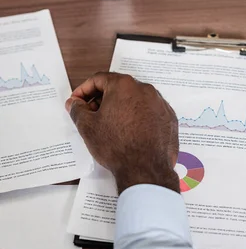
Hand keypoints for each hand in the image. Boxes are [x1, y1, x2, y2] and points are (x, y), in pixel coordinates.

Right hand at [66, 72, 179, 193]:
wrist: (145, 169)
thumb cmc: (117, 146)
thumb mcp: (88, 126)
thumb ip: (77, 109)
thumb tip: (74, 103)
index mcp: (124, 85)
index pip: (99, 79)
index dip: (84, 90)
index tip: (77, 102)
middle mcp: (145, 90)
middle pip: (118, 88)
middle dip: (102, 99)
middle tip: (91, 115)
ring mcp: (160, 103)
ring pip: (135, 100)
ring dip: (120, 108)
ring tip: (110, 126)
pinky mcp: (169, 118)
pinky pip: (149, 112)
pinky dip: (138, 117)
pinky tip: (130, 132)